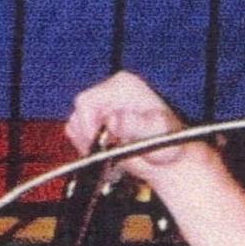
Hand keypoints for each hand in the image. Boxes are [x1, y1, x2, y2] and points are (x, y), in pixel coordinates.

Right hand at [65, 72, 198, 173]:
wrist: (169, 159)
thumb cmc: (169, 144)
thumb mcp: (156, 133)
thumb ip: (136, 125)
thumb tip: (114, 120)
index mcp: (123, 85)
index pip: (86, 101)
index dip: (87, 126)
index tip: (99, 145)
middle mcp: (110, 93)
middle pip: (78, 113)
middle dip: (88, 137)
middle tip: (107, 152)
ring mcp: (102, 108)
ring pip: (75, 125)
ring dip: (88, 144)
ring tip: (111, 152)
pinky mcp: (96, 122)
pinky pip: (77, 135)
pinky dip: (87, 147)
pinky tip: (106, 152)